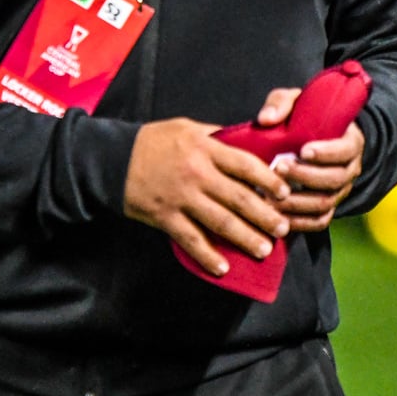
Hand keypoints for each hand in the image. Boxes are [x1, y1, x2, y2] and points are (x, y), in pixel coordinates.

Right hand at [123, 118, 289, 276]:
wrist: (111, 160)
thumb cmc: (152, 141)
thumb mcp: (186, 128)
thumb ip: (217, 137)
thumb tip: (248, 142)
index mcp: (204, 148)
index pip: (245, 165)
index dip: (269, 180)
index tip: (285, 193)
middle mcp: (196, 173)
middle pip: (239, 198)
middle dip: (265, 215)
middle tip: (283, 228)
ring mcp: (181, 198)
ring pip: (220, 222)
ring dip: (245, 238)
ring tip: (264, 249)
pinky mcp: (165, 217)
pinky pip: (191, 240)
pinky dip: (208, 256)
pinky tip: (224, 267)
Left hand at [256, 86, 363, 231]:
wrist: (314, 139)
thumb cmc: (306, 117)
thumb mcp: (296, 102)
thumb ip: (282, 104)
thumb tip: (265, 119)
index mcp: (349, 142)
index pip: (345, 150)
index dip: (326, 153)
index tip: (303, 150)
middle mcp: (349, 169)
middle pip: (333, 179)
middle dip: (305, 176)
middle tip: (278, 168)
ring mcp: (340, 191)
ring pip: (325, 204)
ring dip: (297, 202)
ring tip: (271, 195)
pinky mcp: (327, 208)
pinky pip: (319, 222)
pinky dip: (299, 223)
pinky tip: (277, 217)